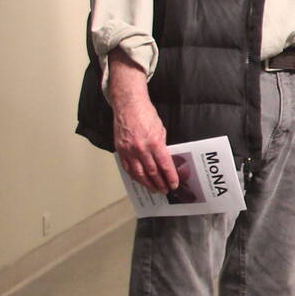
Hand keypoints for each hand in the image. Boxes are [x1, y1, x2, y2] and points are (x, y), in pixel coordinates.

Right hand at [107, 52, 175, 191]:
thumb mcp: (160, 130)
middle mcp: (141, 148)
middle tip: (165, 190)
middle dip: (159, 183)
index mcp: (154, 142)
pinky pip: (128, 167)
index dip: (170, 177)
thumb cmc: (145, 115)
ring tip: (154, 190)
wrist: (128, 106)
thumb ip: (161, 146)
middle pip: (152, 172)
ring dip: (147, 184)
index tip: (174, 184)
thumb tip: (164, 160)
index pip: (164, 165)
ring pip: (138, 173)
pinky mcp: (120, 150)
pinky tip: (140, 181)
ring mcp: (129, 150)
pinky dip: (135, 176)